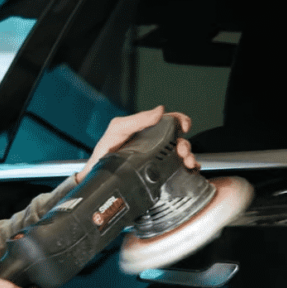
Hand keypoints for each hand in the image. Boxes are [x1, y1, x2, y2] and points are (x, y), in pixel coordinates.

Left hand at [76, 105, 199, 183]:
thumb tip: (159, 110)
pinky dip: (190, 171)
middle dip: (186, 145)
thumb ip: (137, 120)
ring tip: (186, 162)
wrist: (96, 176)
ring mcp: (159, 162)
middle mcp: (156, 146)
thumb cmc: (105, 152)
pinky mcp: (159, 177)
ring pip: (182, 157)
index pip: (171, 122)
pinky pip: (180, 173)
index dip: (181, 121)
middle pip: (180, 141)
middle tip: (182, 151)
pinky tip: (188, 171)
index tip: (184, 126)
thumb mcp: (118, 130)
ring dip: (190, 158)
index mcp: (149, 132)